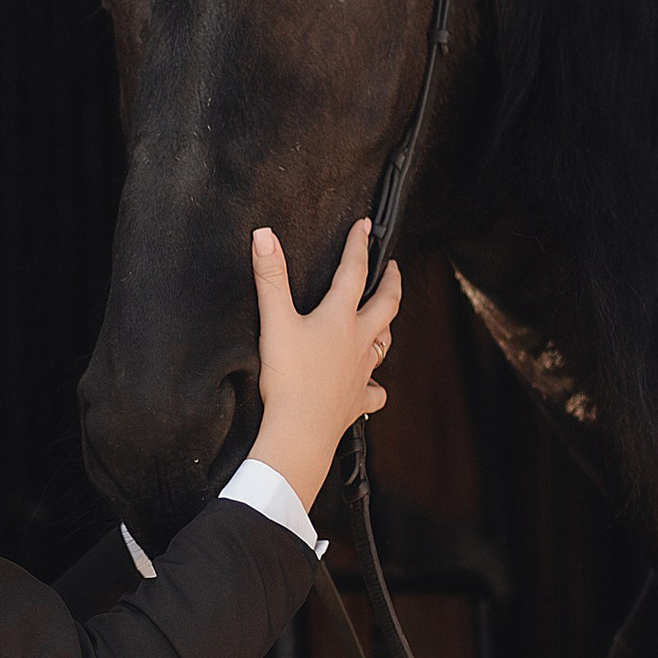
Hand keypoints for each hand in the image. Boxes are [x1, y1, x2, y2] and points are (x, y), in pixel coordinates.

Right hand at [249, 218, 401, 510]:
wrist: (301, 430)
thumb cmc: (289, 379)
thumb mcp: (275, 321)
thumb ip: (270, 278)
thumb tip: (264, 236)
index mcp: (340, 319)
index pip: (354, 272)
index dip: (358, 245)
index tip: (365, 227)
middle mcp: (358, 342)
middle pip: (386, 305)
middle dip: (391, 282)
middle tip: (393, 268)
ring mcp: (361, 372)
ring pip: (383, 345)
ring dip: (386, 327)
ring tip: (385, 318)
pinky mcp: (357, 401)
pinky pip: (375, 392)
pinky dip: (376, 386)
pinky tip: (373, 386)